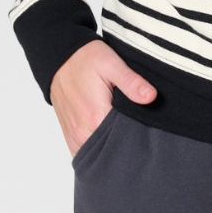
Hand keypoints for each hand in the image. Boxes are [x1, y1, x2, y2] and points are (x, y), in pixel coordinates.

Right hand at [50, 39, 156, 157]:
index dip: (141, 133)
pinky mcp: (71, 137)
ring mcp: (75, 137)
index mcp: (96, 118)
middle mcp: (83, 133)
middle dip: (128, 141)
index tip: (150, 124)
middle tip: (139, 125)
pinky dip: (100, 147)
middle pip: (114, 148)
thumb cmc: (85, 60)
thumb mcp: (111, 63)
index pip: (126, 138)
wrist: (60, 59)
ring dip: (113, 145)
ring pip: (101, 152)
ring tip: (125, 129)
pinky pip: (88, 151)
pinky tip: (110, 136)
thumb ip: (131, 82)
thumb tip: (151, 97)